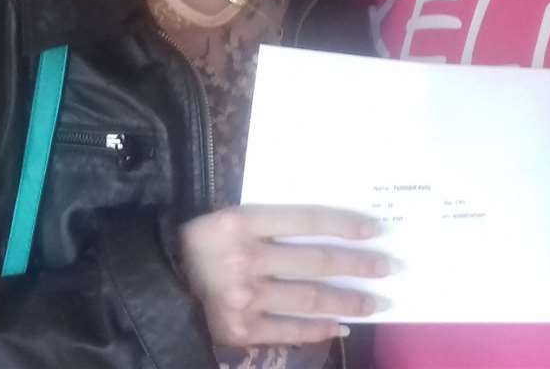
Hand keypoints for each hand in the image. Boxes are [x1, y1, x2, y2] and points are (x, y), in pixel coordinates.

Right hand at [177, 205, 390, 347]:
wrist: (159, 281)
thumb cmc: (200, 244)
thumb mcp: (228, 219)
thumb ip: (270, 223)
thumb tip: (329, 231)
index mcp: (241, 221)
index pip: (306, 220)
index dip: (344, 225)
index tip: (376, 229)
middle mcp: (245, 258)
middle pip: (316, 262)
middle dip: (359, 266)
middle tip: (390, 267)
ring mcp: (244, 297)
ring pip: (310, 299)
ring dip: (350, 301)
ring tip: (378, 302)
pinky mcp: (241, 329)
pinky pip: (290, 330)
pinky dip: (319, 329)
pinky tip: (341, 325)